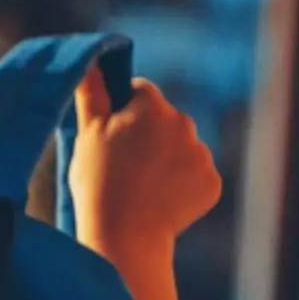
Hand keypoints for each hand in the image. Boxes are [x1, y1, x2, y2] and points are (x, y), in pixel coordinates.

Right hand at [68, 69, 222, 257]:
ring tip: (140, 189)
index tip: (110, 137)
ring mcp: (202, 153)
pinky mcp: (212, 182)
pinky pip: (195, 176)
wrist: (125, 237)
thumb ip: (92, 94)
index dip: (122, 112)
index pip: (140, 92)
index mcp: (151, 106)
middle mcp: (184, 122)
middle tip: (122, 167)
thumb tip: (90, 62)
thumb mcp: (86, 136)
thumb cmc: (99, 185)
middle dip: (147, 136)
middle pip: (164, 120)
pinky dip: (180, 186)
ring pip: (181, 148)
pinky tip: (160, 202)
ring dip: (165, 161)